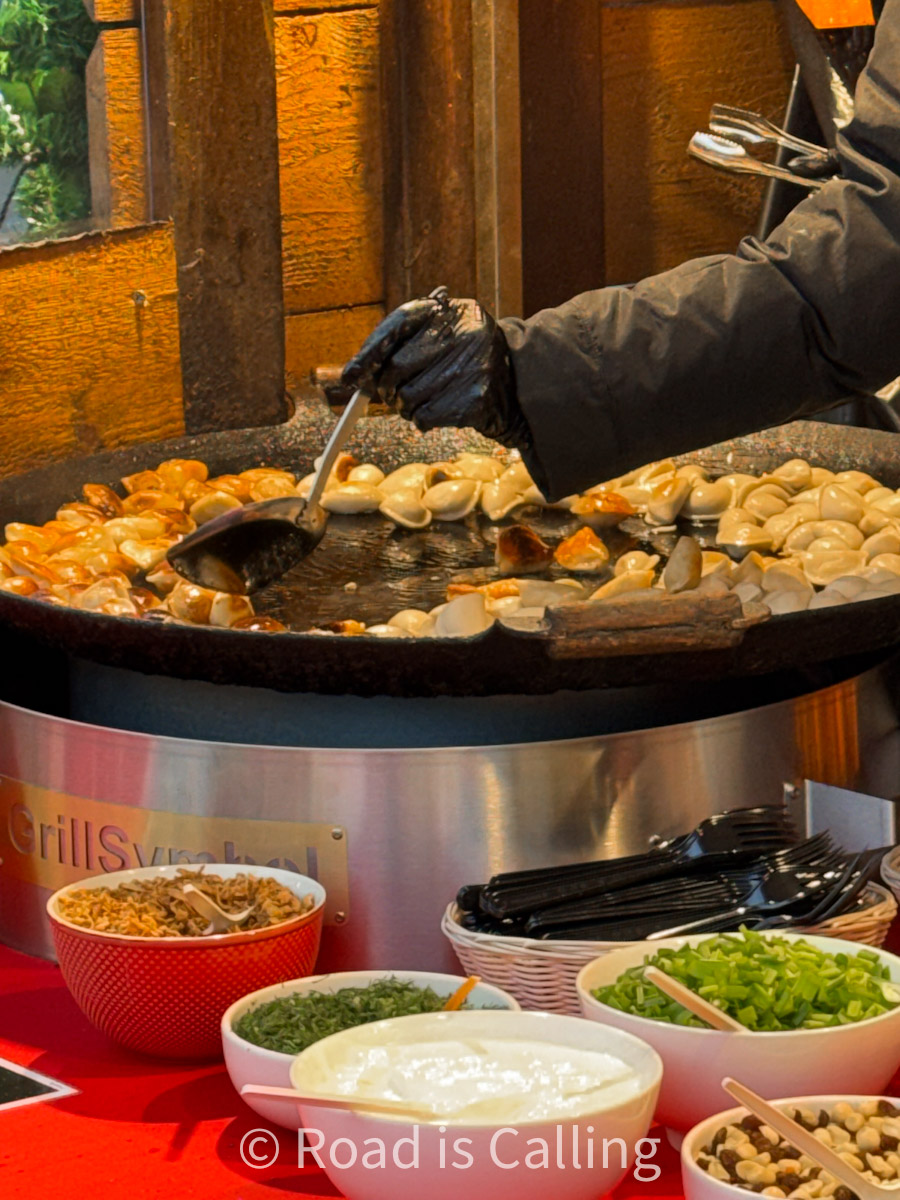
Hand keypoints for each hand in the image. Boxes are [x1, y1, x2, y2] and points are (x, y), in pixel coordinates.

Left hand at [341, 287, 531, 449]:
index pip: (399, 324)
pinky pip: (423, 417)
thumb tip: (356, 372)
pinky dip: (422, 419)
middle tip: (393, 391)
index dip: (370, 351)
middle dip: (388, 385)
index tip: (351, 374)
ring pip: (406, 397)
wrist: (518, 389)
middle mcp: (464, 336)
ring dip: (406, 405)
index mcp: (455, 312)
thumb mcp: (447, 336)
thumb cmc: (469, 362)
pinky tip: (438, 410)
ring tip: (424, 398)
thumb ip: (407, 342)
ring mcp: (471, 369)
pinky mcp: (473, 402)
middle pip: (396, 366)